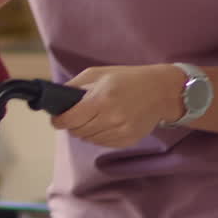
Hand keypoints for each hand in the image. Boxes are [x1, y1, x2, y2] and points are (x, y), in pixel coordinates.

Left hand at [52, 65, 186, 148]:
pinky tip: (106, 123)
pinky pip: (102, 143)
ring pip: (89, 139)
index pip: (69, 120)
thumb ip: (74, 86)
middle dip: (72, 125)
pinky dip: (99, 135)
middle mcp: (110, 118)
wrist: (161, 90)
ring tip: (94, 117)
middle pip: (77, 131)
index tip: (56, 119)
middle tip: (76, 116)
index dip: (58, 121)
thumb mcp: (98, 74)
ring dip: (86, 131)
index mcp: (100, 99)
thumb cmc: (127, 78)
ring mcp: (120, 131)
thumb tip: (56, 99)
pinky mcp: (127, 140)